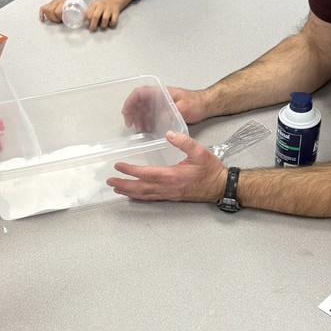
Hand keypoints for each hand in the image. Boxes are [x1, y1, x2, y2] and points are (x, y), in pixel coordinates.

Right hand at [40, 0, 86, 22]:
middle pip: (51, 11)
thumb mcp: (79, 5)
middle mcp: (57, 2)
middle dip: (54, 18)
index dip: (60, 16)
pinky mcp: (50, 4)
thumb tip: (84, 18)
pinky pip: (43, 8)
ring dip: (49, 17)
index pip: (57, 11)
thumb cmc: (75, 0)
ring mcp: (53, 3)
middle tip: (60, 21)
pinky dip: (42, 14)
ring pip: (46, 9)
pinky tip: (43, 19)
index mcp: (64, 2)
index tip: (64, 19)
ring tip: (55, 20)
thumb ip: (81, 12)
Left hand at [83, 0, 122, 31]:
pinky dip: (111, 24)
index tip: (88, 23)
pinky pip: (113, 20)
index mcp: (95, 4)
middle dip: (93, 25)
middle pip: (96, 16)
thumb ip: (88, 11)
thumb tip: (82, 19)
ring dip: (102, 25)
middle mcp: (102, 5)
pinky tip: (109, 24)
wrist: (114, 0)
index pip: (89, 13)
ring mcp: (109, 8)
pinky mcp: (116, 12)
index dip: (87, 20)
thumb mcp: (94, 5)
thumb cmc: (101, 5)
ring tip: (102, 26)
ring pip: (105, 19)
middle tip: (92, 29)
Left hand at [107, 131, 226, 202]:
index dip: (130, 170)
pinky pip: (151, 198)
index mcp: (172, 176)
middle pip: (140, 188)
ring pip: (144, 195)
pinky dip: (139, 196)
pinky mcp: (171, 197)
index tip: (118, 166)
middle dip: (124, 184)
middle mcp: (168, 188)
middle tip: (110, 181)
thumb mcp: (200, 151)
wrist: (220, 187)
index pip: (146, 174)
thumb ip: (184, 142)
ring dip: (129, 192)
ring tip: (116, 188)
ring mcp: (169, 194)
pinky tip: (133, 194)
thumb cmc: (211, 170)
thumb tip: (169, 133)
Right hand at [121, 85, 210, 130]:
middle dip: (132, 112)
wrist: (206, 105)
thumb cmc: (196, 102)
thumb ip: (171, 113)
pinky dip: (146, 120)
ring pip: (143, 109)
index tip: (127, 112)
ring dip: (139, 118)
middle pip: (139, 102)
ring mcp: (161, 103)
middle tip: (130, 124)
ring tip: (139, 128)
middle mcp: (159, 96)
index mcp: (161, 92)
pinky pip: (150, 114)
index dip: (130, 101)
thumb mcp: (183, 108)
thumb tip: (160, 120)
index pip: (140, 93)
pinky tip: (146, 128)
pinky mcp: (164, 110)